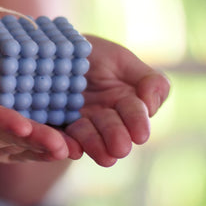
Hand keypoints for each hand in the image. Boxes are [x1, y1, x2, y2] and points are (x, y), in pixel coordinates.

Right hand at [0, 44, 79, 162]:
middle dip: (33, 140)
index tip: (23, 125)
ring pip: (20, 147)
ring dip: (45, 149)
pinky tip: (71, 148)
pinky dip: (46, 148)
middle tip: (60, 144)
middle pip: (4, 137)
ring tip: (72, 150)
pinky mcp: (4, 144)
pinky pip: (26, 148)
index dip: (0, 120)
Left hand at [65, 35, 169, 166]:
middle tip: (120, 148)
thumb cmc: (95, 53)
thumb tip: (151, 106)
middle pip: (112, 129)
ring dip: (95, 146)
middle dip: (116, 137)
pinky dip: (66, 144)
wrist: (55, 48)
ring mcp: (78, 123)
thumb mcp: (122, 60)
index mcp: (125, 103)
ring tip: (104, 157)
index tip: (140, 134)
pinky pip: (59, 135)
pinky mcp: (54, 126)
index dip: (137, 122)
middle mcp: (104, 118)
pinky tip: (71, 149)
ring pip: (87, 136)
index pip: (134, 113)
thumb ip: (149, 80)